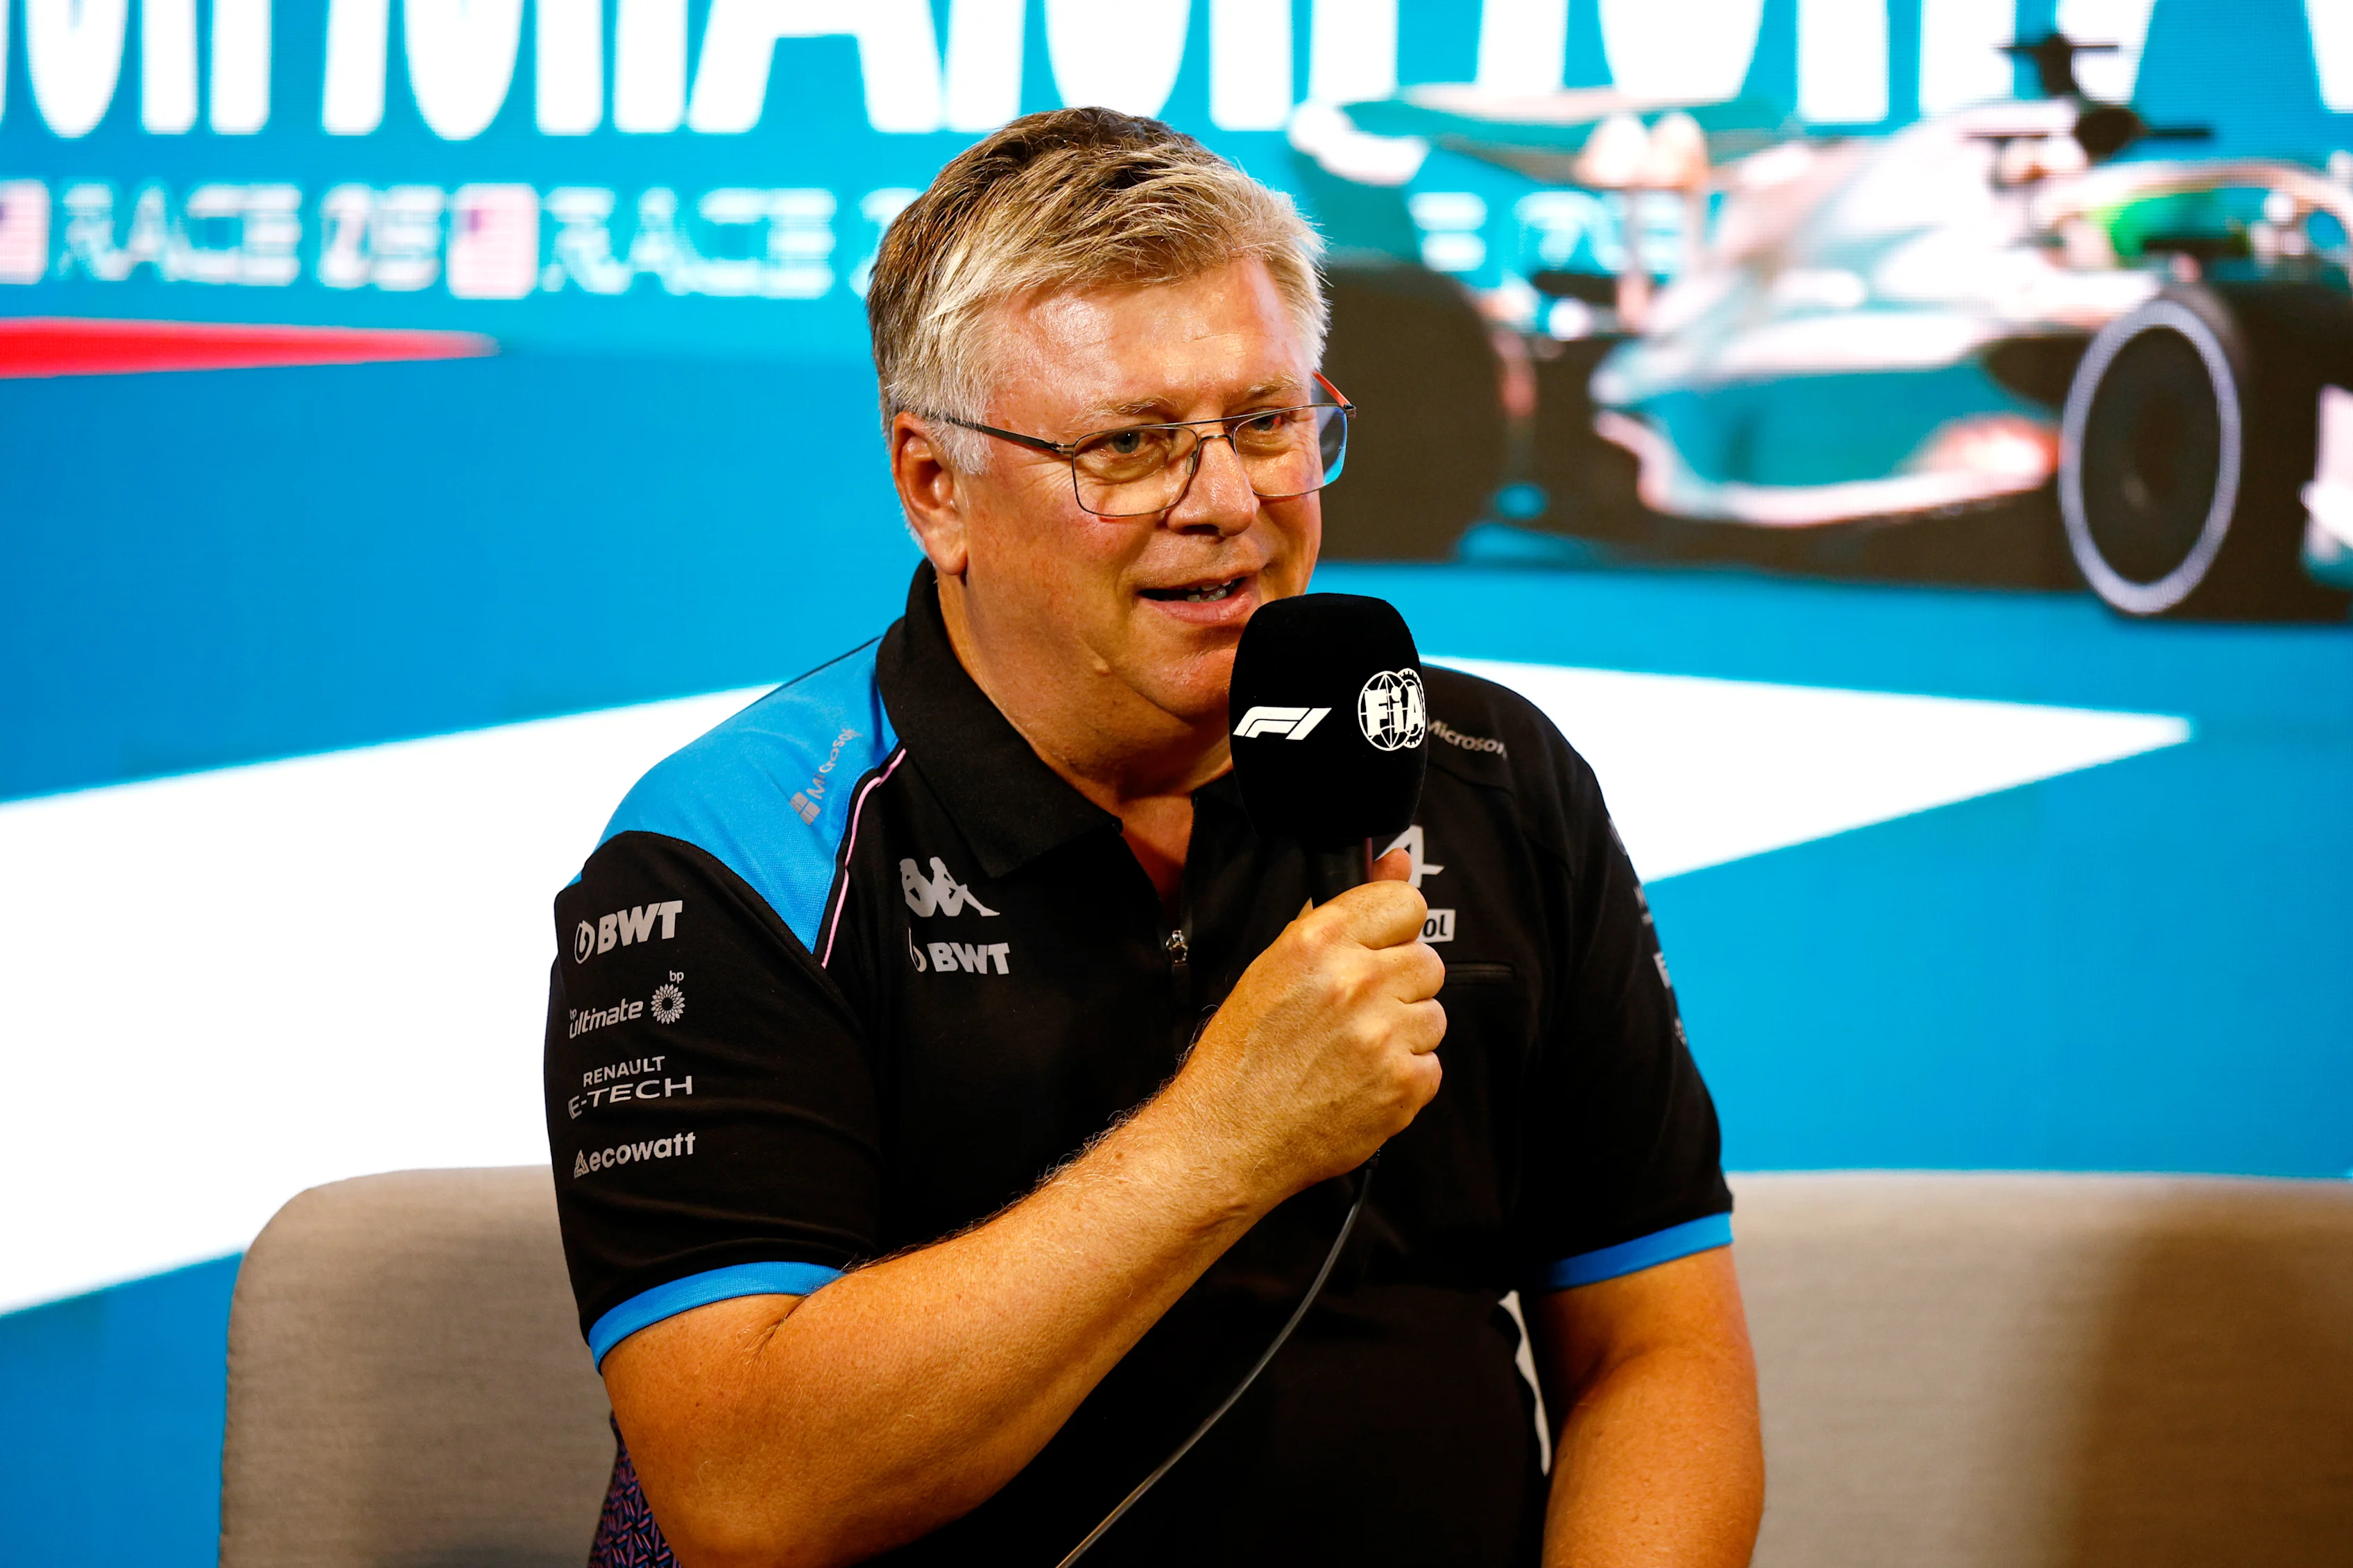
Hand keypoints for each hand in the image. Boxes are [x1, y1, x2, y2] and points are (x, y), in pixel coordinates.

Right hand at [1170, 849, 1445, 1203]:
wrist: (1227, 1137)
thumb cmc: (1244, 1053)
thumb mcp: (1276, 964)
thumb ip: (1343, 910)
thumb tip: (1395, 859)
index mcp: (1319, 941)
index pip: (1405, 903)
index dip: (1394, 930)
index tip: (1381, 950)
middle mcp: (1355, 981)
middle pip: (1427, 962)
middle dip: (1398, 987)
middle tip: (1356, 1015)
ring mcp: (1383, 1035)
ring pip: (1434, 1015)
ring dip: (1403, 1033)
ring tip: (1354, 1053)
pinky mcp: (1403, 1085)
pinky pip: (1431, 1065)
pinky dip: (1403, 1078)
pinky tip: (1361, 1083)